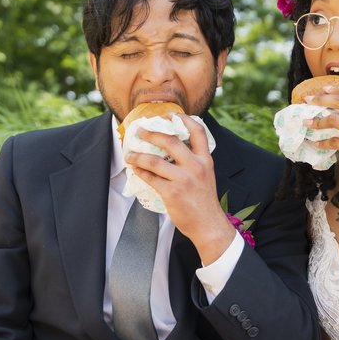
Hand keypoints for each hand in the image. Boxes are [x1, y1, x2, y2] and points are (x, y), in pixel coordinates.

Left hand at [125, 114, 234, 261]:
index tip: (171, 114)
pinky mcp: (172, 193)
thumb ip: (193, 162)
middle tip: (140, 130)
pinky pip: (151, 179)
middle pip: (171, 141)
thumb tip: (171, 152)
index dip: (184, 119)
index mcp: (205, 160)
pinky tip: (135, 170)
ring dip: (138, 156)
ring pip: (155, 161)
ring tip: (130, 154)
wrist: (209, 224)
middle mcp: (195, 167)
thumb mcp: (206, 176)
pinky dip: (140, 173)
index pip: (198, 132)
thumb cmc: (205, 201)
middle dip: (152, 133)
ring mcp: (183, 180)